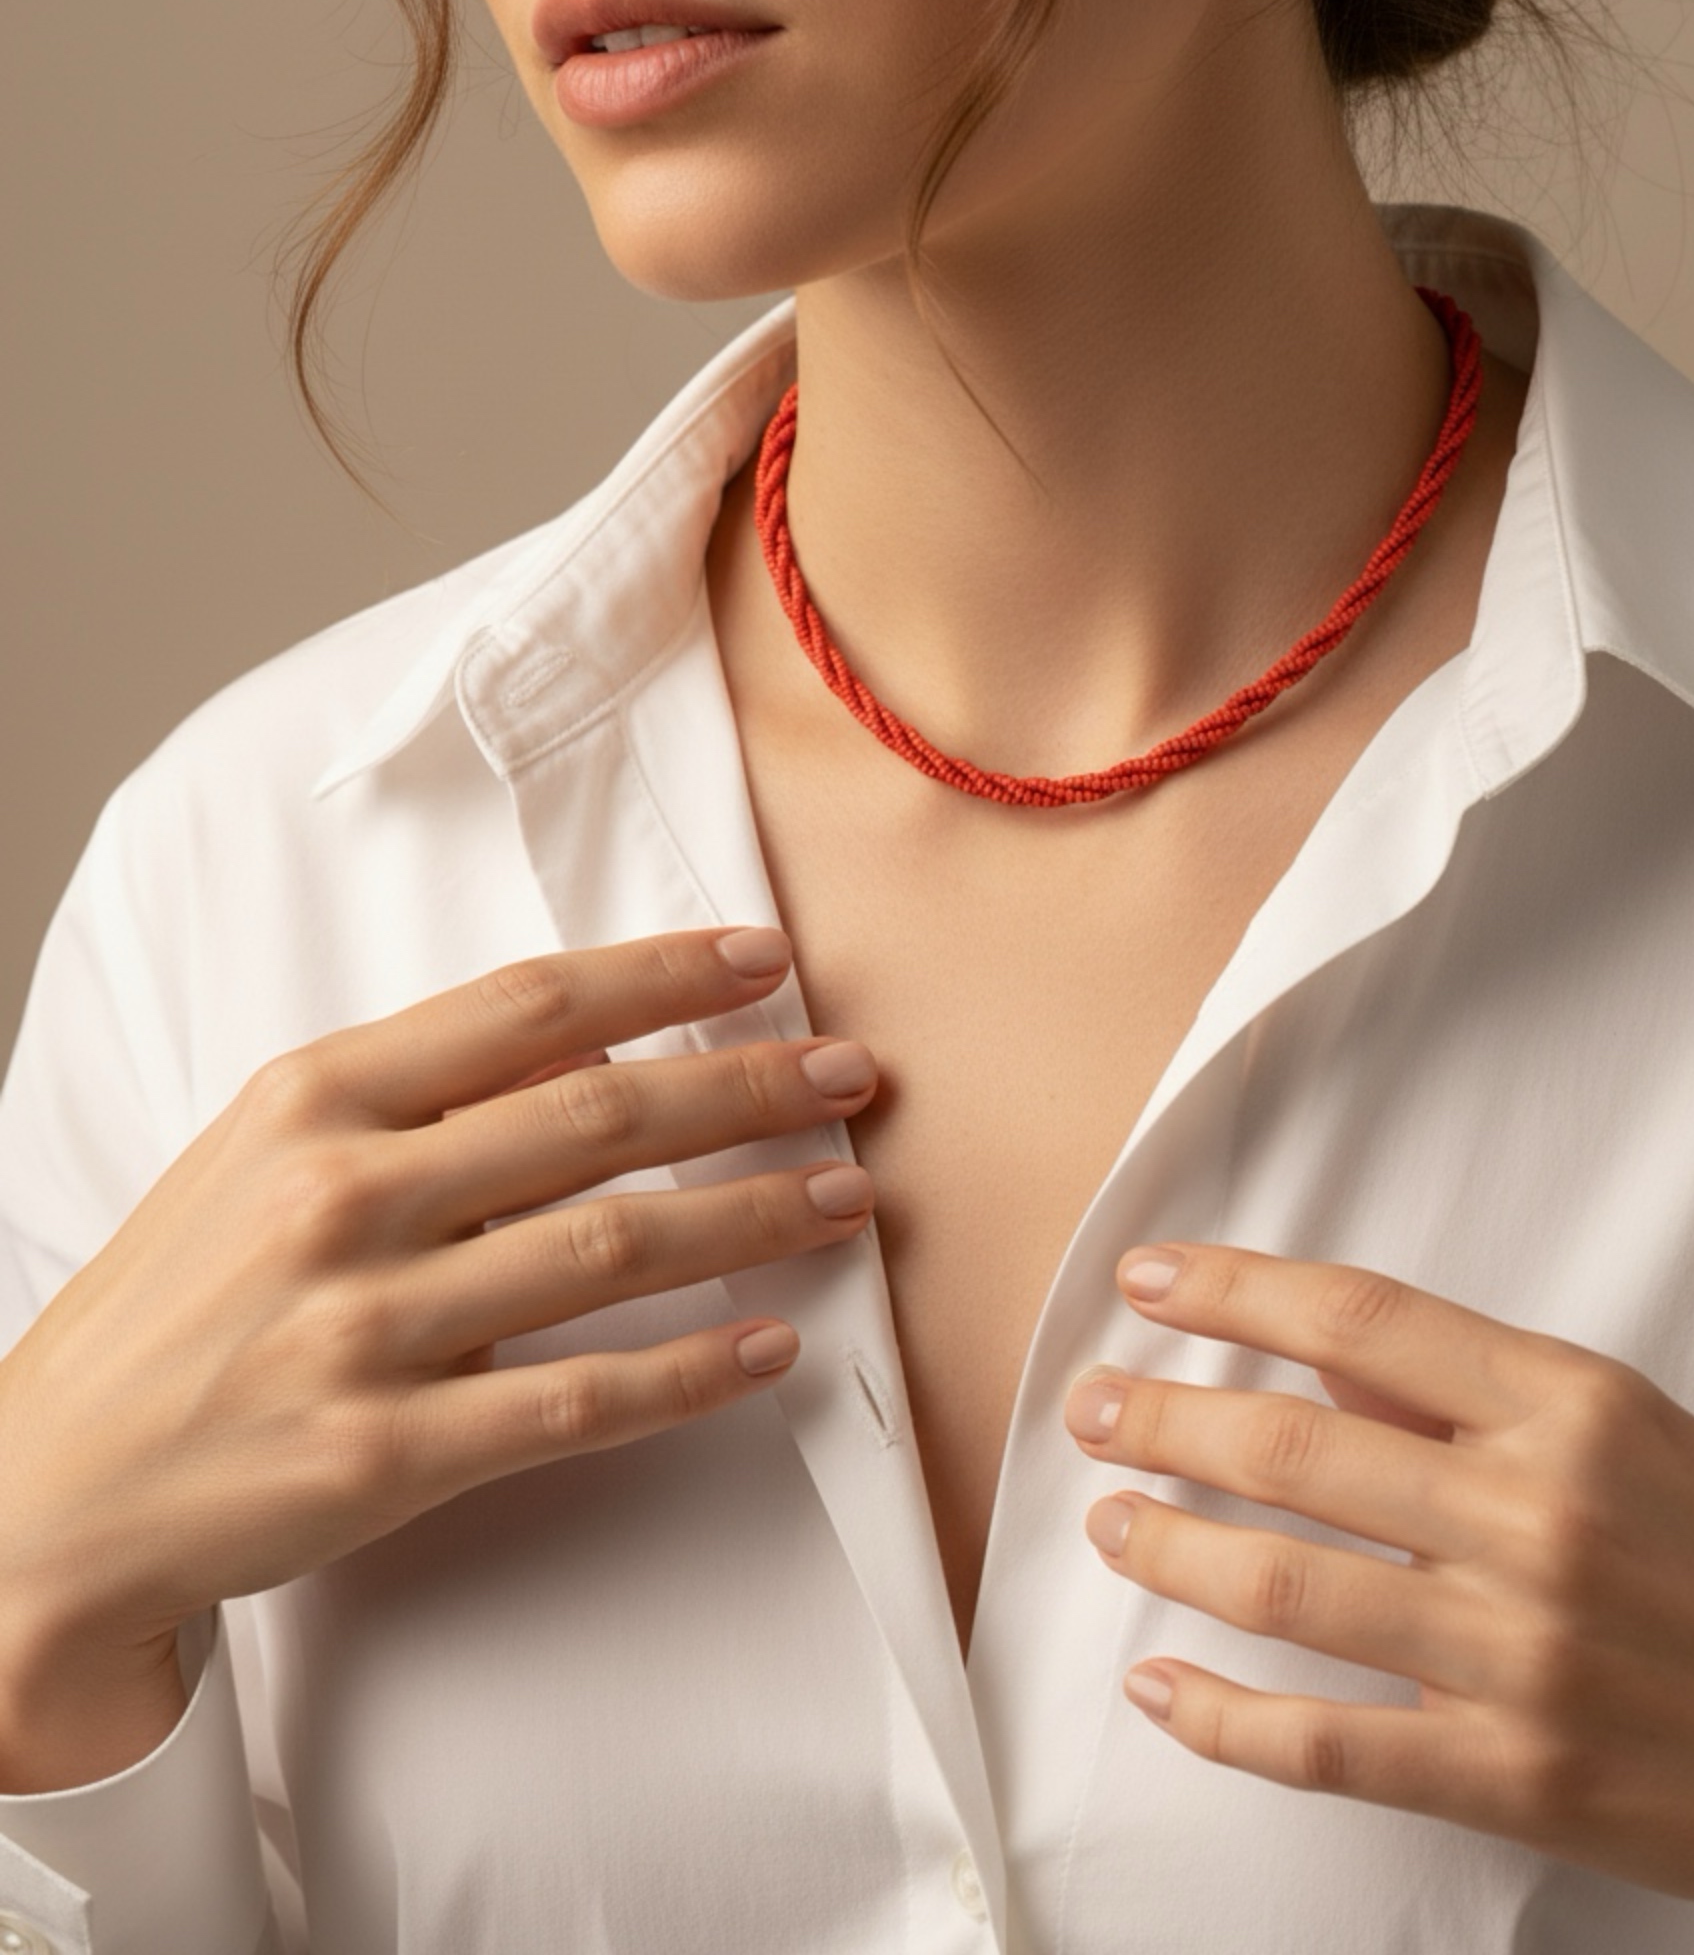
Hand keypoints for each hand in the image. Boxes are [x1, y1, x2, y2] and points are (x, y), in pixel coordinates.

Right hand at [0, 927, 877, 1789]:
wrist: (47, 1494)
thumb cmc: (174, 1307)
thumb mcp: (260, 1156)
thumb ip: (412, 1098)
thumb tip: (593, 1052)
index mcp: (313, 1098)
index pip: (528, 1006)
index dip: (664, 974)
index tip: (767, 959)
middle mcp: (343, 1195)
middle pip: (600, 1114)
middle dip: (749, 1087)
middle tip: (852, 1076)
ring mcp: (367, 1325)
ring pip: (614, 1245)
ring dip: (753, 1214)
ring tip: (844, 1195)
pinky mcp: (390, 1450)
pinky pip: (583, 1396)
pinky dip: (693, 1371)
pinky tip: (771, 1346)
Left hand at [1064, 1244, 1693, 1953]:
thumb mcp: (1628, 1428)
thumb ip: (1468, 1392)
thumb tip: (1316, 1358)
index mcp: (1571, 1406)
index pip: (1358, 1319)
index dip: (1231, 1290)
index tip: (1148, 1277)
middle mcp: (1539, 1517)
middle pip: (1293, 1447)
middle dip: (1162, 1416)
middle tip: (1093, 1405)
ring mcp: (1524, 1653)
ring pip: (1287, 1586)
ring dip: (1172, 1545)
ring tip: (1112, 1517)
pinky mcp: (1516, 1774)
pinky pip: (1329, 1744)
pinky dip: (1223, 1719)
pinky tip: (1160, 1686)